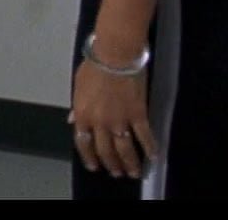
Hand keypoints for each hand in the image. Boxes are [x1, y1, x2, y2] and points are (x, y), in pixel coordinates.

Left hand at [69, 54, 156, 178]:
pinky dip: (149, 147)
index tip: (94, 166)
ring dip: (129, 163)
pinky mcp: (138, 114)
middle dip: (111, 164)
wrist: (115, 54)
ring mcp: (120, 120)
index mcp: (83, 114)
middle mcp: (100, 122)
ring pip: (124, 149)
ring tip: (133, 172)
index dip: (89, 156)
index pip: (83, 143)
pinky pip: (144, 136)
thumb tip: (73, 120)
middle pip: (105, 150)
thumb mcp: (78, 85)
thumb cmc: (95, 64)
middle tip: (116, 172)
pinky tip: (153, 156)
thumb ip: (77, 106)